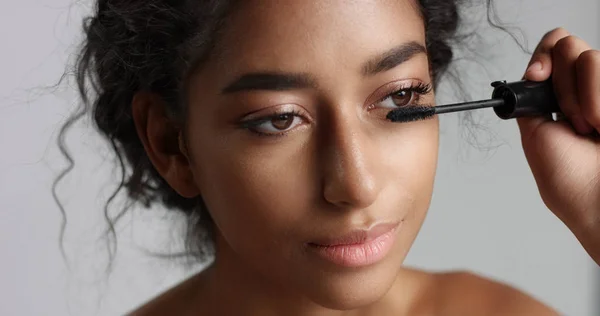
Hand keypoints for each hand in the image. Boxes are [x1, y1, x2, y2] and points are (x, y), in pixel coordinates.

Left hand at [517, 28, 599, 264]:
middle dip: (560, 83)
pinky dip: (596, 102)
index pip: (552, 50)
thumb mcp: (534, 134)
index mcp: (559, 98)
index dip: (542, 55)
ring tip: (589, 129)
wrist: (599, 201)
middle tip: (568, 119)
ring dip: (580, 99)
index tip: (537, 75)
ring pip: (588, 57)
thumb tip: (527, 77)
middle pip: (567, 45)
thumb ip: (531, 101)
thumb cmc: (569, 181)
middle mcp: (588, 88)